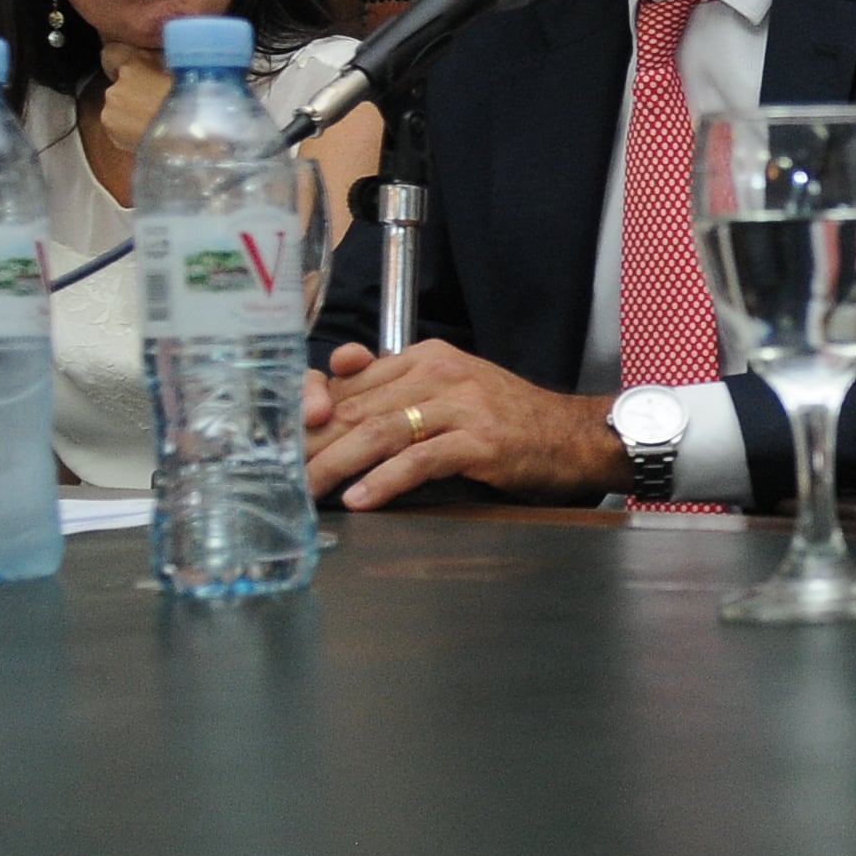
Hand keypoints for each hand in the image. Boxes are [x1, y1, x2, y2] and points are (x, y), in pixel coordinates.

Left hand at [304, 340, 624, 509]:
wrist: (576, 436)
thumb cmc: (509, 421)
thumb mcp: (448, 394)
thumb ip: (394, 391)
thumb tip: (330, 391)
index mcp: (425, 357)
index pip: (350, 380)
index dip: (309, 408)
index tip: (280, 437)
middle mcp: (440, 372)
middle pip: (358, 406)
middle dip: (312, 442)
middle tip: (279, 472)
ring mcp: (461, 405)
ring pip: (381, 431)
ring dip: (337, 463)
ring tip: (307, 489)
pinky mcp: (481, 440)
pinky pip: (420, 459)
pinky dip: (385, 480)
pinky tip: (361, 499)